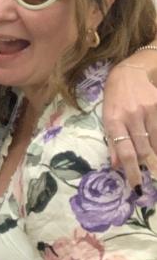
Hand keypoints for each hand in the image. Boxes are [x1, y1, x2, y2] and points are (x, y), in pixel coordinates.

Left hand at [104, 60, 156, 186]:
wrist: (129, 72)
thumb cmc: (115, 98)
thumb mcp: (107, 118)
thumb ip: (112, 142)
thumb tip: (117, 166)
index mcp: (114, 121)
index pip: (125, 152)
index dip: (132, 171)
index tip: (138, 187)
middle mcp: (131, 116)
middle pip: (144, 149)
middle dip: (148, 166)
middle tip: (152, 176)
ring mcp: (148, 110)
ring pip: (156, 141)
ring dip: (156, 154)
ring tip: (155, 161)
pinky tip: (156, 144)